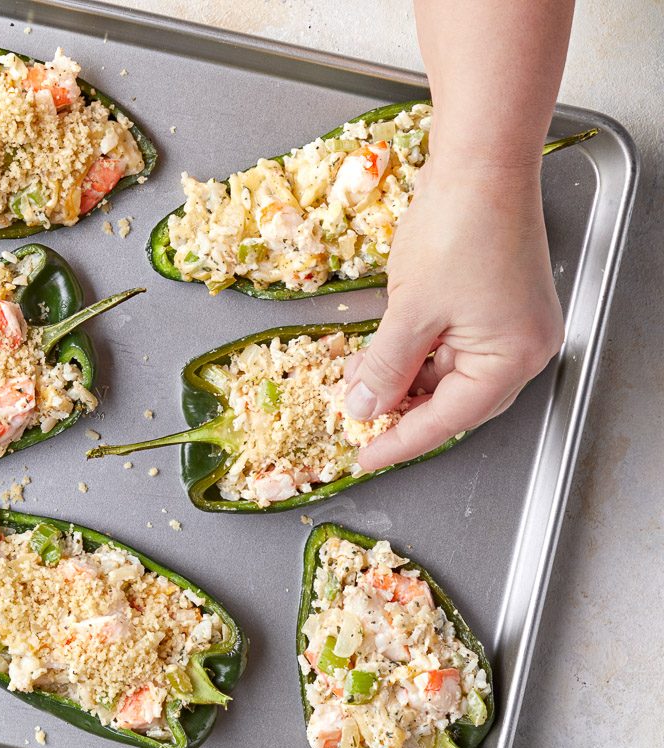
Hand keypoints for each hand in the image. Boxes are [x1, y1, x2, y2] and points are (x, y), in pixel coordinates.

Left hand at [343, 155, 563, 470]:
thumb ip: (386, 368)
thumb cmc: (458, 228)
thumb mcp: (411, 311)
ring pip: (444, 374)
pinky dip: (410, 353)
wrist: (478, 162)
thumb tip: (364, 409)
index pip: (448, 420)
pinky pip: (446, 345)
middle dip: (399, 410)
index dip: (400, 442)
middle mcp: (519, 347)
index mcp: (512, 358)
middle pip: (452, 401)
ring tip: (356, 383)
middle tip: (355, 420)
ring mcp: (505, 324)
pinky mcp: (487, 303)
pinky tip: (375, 355)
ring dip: (399, 380)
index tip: (364, 457)